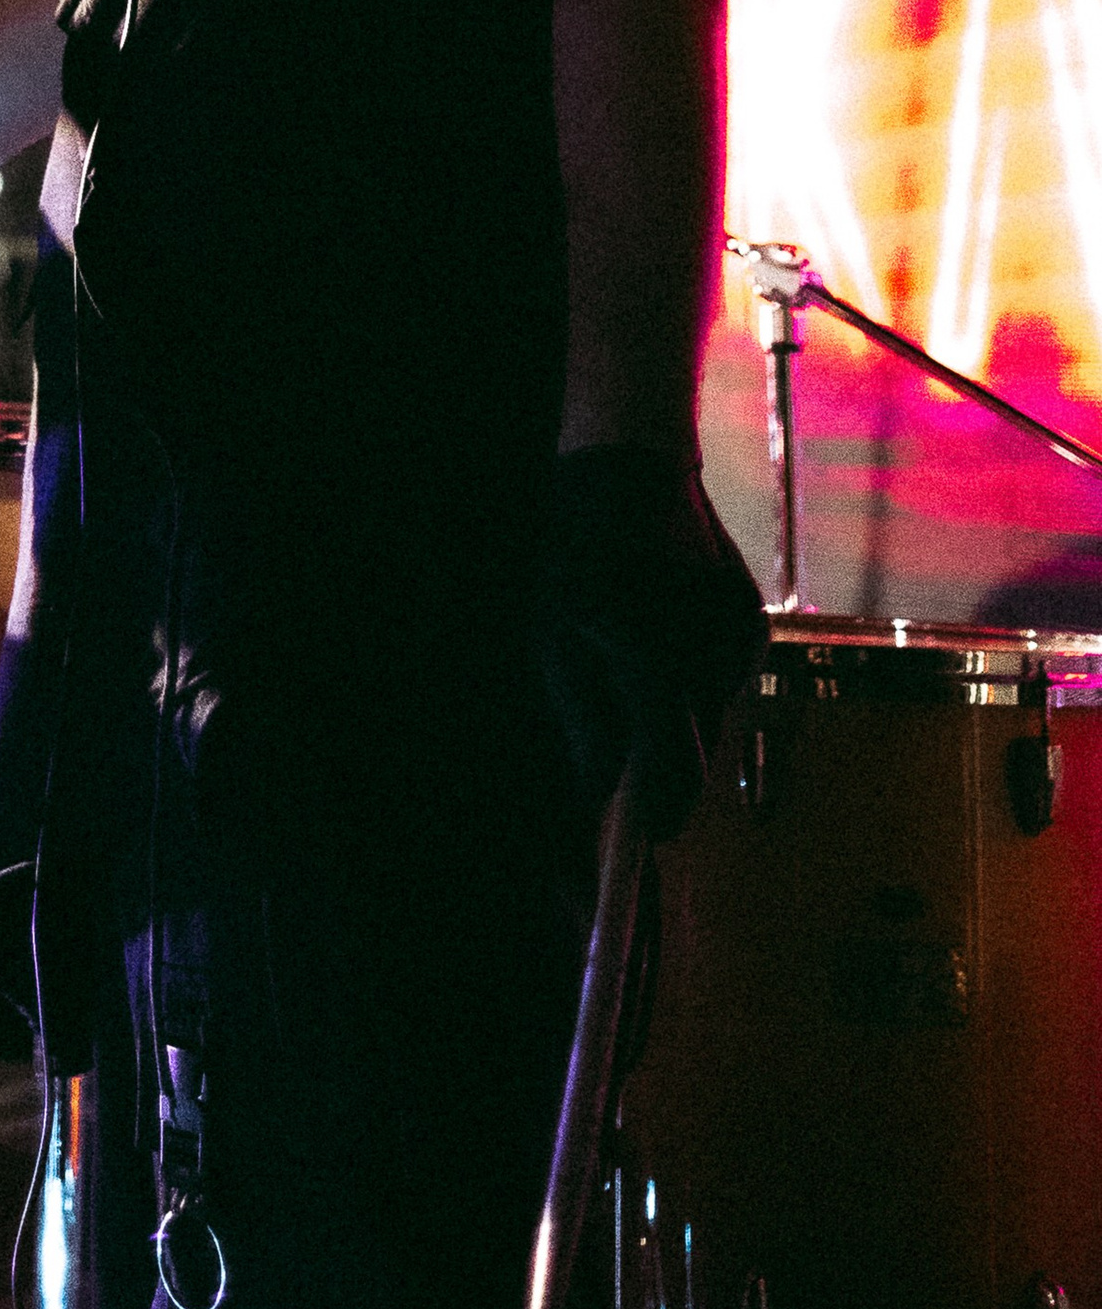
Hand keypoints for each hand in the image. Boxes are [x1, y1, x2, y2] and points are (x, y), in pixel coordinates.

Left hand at [544, 448, 767, 835]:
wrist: (630, 470)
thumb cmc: (575, 558)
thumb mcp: (554, 642)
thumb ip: (587, 726)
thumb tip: (606, 800)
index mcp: (646, 653)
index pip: (668, 767)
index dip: (656, 813)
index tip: (645, 838)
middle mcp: (705, 648)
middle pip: (696, 751)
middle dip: (664, 762)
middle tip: (626, 745)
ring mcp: (738, 635)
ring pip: (712, 715)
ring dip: (678, 713)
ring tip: (638, 654)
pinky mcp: (752, 622)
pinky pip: (725, 680)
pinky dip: (698, 676)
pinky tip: (669, 629)